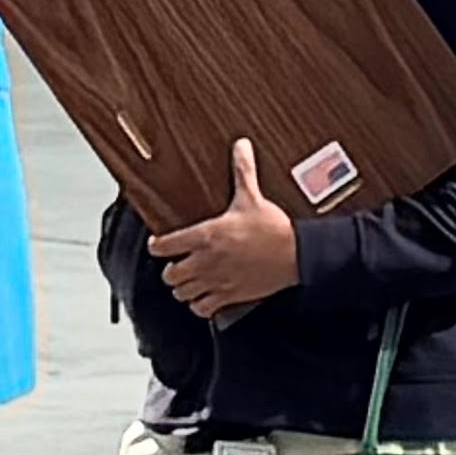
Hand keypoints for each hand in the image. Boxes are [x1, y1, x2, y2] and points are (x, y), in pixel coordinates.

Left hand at [145, 140, 300, 320]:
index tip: (161, 244)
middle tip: (180, 264)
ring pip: (182, 293)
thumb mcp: (253, 198)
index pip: (163, 246)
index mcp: (205, 235)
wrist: (297, 253)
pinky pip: (202, 308)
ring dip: (184, 288)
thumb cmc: (273, 228)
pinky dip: (200, 305)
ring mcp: (216, 280)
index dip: (158, 245)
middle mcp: (205, 260)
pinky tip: (206, 297)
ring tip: (191, 281)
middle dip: (172, 270)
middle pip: (169, 275)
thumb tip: (240, 145)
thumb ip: (241, 171)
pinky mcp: (230, 296)